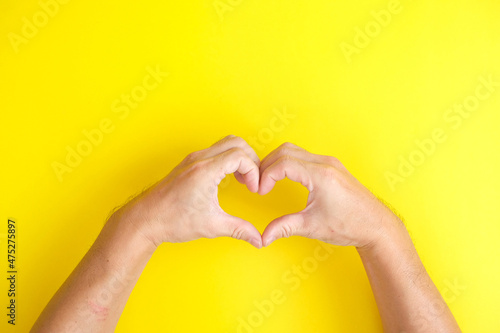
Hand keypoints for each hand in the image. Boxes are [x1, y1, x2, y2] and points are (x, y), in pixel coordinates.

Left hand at [111, 135, 262, 248]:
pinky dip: (227, 159)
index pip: (240, 156)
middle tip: (252, 180)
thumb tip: (258, 239)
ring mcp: (193, 159)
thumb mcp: (211, 226)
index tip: (253, 189)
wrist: (146, 219)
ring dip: (239, 157)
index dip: (254, 171)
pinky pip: (215, 150)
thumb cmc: (172, 221)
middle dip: (251, 159)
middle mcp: (199, 159)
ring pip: (225, 143)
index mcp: (205, 171)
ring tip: (242, 179)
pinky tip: (228, 178)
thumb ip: (239, 230)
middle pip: (236, 142)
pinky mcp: (189, 163)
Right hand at [259, 143, 400, 247]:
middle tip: (260, 184)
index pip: (283, 163)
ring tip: (268, 181)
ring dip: (277, 162)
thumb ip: (284, 227)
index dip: (265, 176)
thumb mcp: (312, 227)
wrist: (377, 226)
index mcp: (320, 175)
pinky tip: (284, 178)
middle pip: (285, 151)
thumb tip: (263, 237)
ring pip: (294, 150)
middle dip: (267, 165)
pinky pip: (304, 156)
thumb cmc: (349, 225)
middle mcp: (325, 163)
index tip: (260, 191)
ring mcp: (329, 163)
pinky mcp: (331, 166)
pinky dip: (289, 163)